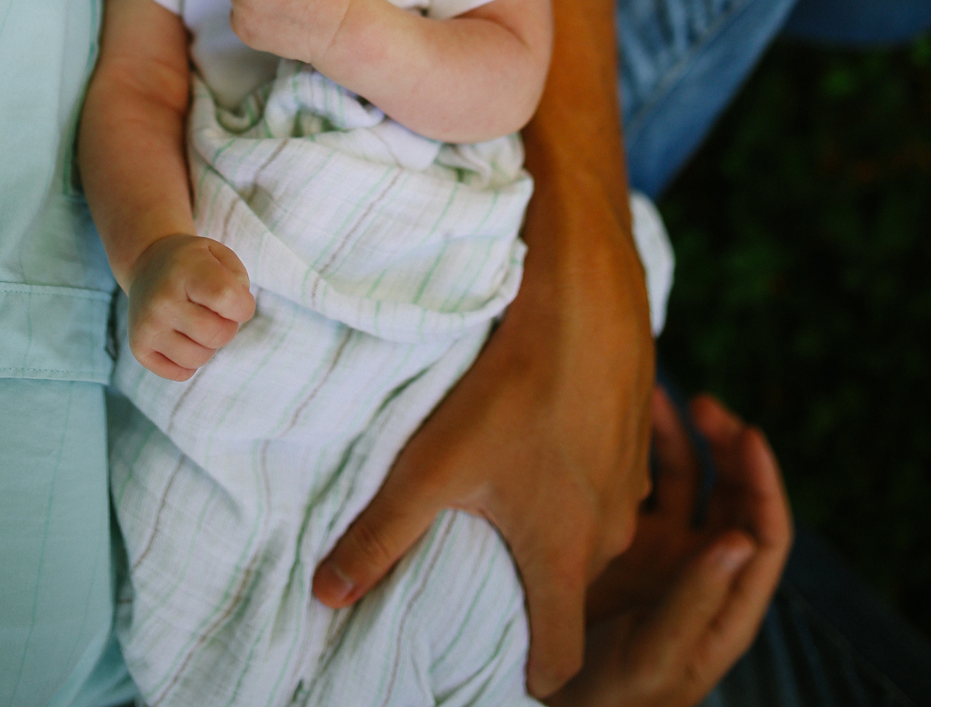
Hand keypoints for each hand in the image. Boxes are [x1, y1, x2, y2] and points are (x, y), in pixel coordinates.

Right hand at [124, 234, 253, 379]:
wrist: (148, 264)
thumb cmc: (194, 263)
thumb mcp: (221, 255)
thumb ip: (238, 282)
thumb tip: (235, 315)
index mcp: (186, 271)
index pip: (228, 298)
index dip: (243, 306)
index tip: (237, 300)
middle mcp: (162, 301)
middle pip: (218, 335)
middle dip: (228, 327)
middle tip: (217, 313)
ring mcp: (147, 327)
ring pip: (199, 359)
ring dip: (209, 346)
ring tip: (200, 325)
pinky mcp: (139, 348)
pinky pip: (180, 373)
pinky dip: (190, 362)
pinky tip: (184, 338)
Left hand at [313, 189, 653, 692]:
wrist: (586, 296)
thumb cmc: (510, 384)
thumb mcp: (432, 464)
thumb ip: (379, 536)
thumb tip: (325, 597)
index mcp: (564, 553)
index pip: (561, 657)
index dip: (533, 672)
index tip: (503, 670)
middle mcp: (611, 532)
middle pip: (573, 592)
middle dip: (538, 594)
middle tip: (489, 569)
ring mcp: (633, 485)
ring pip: (592, 536)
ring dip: (559, 530)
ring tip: (511, 500)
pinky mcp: (639, 441)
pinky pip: (607, 488)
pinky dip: (579, 482)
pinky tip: (541, 444)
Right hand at [555, 391, 790, 706]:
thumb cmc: (614, 702)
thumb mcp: (654, 655)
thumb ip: (694, 600)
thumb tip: (741, 540)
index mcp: (729, 602)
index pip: (768, 532)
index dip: (765, 482)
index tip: (748, 435)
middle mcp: (704, 570)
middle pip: (734, 495)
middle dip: (728, 446)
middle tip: (706, 405)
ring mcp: (664, 555)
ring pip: (689, 480)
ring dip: (685, 438)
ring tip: (662, 396)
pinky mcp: (623, 544)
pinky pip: (642, 487)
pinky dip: (640, 453)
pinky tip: (623, 424)